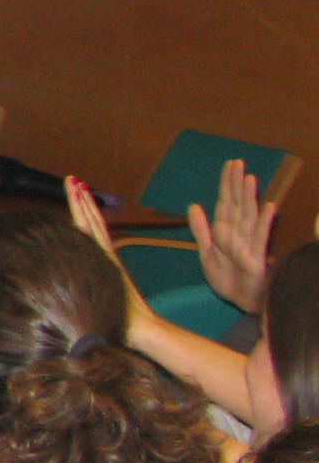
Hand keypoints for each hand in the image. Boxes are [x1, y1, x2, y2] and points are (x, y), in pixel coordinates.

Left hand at [190, 158, 271, 316]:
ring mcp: (248, 243)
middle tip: (238, 162)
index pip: (225, 202)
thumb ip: (200, 229)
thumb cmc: (227, 277)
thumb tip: (194, 205)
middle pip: (237, 204)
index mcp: (225, 231)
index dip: (226, 184)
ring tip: (249, 178)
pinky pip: (260, 237)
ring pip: (248, 216)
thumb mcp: (207, 252)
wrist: (240, 300)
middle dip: (236, 184)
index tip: (229, 165)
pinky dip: (264, 222)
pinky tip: (268, 206)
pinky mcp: (257, 257)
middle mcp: (237, 233)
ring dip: (249, 198)